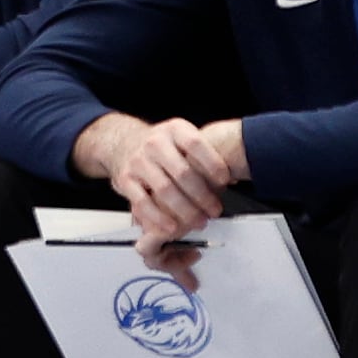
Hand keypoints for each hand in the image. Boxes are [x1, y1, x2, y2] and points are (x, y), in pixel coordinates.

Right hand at [73, 111, 231, 245]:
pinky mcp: (126, 179)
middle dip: (202, 196)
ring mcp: (138, 161)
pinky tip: (173, 227)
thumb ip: (203, 154)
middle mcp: (154, 142)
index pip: (195, 144)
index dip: (212, 163)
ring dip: (185, 210)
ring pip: (165, 190)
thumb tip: (233, 177)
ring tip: (200, 221)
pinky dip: (160, 218)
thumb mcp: (182, 138)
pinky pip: (143, 202)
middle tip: (215, 210)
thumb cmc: (163, 147)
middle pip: (182, 172)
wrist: (124, 143)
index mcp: (174, 129)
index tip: (225, 181)